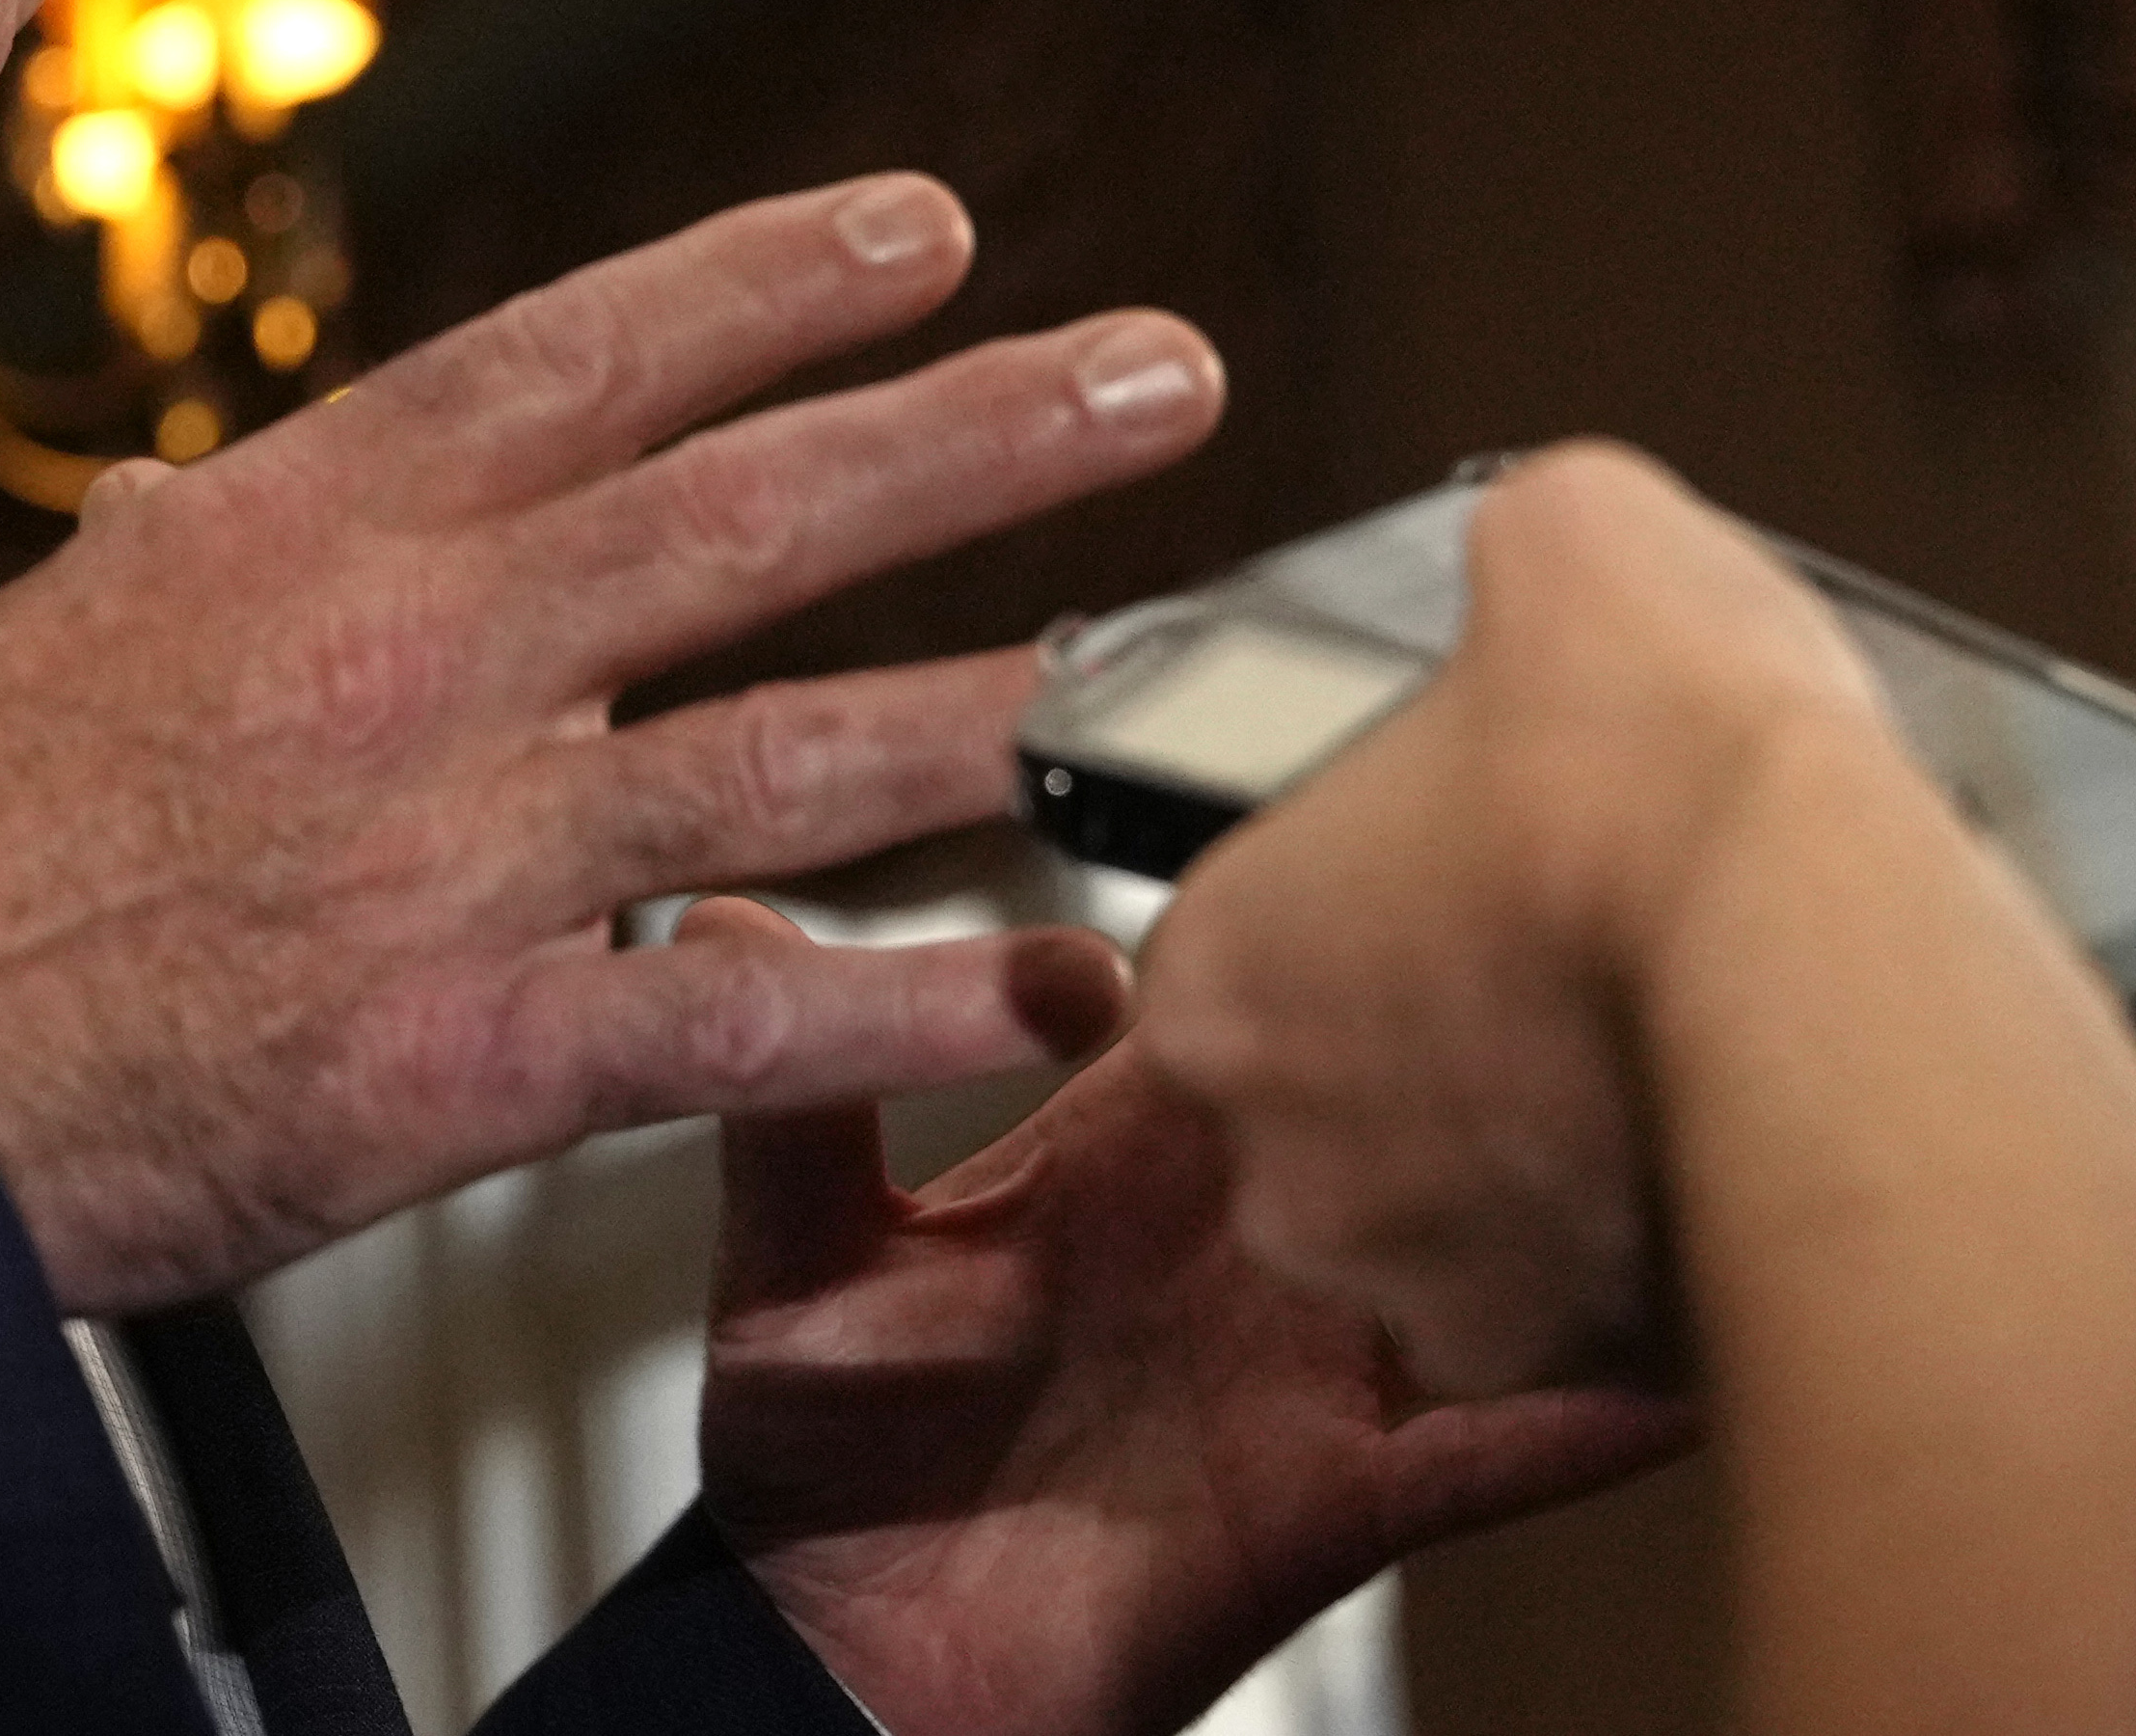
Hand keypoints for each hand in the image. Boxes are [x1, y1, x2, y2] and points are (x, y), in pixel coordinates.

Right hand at [0, 173, 1203, 1312]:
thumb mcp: (56, 646)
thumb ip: (191, 571)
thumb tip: (210, 516)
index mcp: (298, 538)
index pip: (578, 358)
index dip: (772, 282)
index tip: (924, 229)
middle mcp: (399, 664)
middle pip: (743, 511)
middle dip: (977, 432)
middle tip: (1158, 373)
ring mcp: (443, 858)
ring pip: (787, 756)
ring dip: (1006, 710)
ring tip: (1165, 690)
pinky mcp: (457, 1061)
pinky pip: (735, 1025)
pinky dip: (904, 1007)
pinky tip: (1041, 991)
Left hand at [688, 905, 1686, 1735]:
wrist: (857, 1658)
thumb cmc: (819, 1451)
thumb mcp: (791, 1257)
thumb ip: (785, 1103)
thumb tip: (723, 916)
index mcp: (1129, 1141)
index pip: (1258, 982)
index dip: (1326, 890)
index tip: (1404, 783)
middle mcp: (1247, 1227)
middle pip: (1412, 1087)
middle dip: (1509, 999)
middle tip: (1619, 888)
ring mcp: (1319, 1353)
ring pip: (1500, 1239)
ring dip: (1591, 1172)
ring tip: (1709, 1073)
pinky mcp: (1356, 1490)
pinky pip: (1513, 1437)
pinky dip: (1610, 1394)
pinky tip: (1697, 1337)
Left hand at [1129, 443, 1891, 1396]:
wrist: (1818, 963)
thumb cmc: (1651, 777)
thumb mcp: (1554, 542)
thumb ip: (1499, 568)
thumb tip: (1541, 549)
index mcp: (1213, 976)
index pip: (1238, 949)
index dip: (1350, 904)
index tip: (1442, 877)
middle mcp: (1279, 1157)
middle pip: (1329, 1098)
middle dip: (1427, 1043)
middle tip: (1549, 960)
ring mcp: (1423, 1282)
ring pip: (1454, 1215)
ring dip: (1525, 1150)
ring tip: (1636, 1043)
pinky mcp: (1569, 1371)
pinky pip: (1581, 1308)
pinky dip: (1630, 1240)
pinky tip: (1695, 1137)